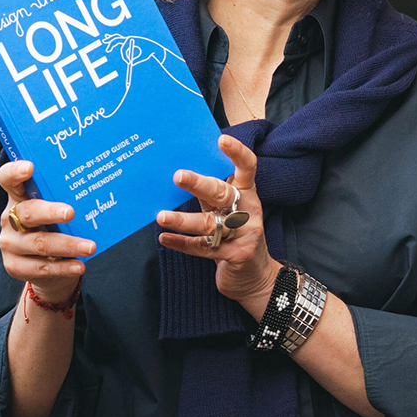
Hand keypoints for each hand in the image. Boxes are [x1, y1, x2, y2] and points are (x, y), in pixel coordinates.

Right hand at [0, 160, 93, 303]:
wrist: (48, 267)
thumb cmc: (56, 228)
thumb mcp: (57, 210)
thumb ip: (67, 198)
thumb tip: (104, 185)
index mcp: (18, 197)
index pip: (8, 179)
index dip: (15, 172)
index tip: (30, 167)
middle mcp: (10, 219)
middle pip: (27, 212)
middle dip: (50, 212)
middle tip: (71, 212)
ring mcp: (10, 244)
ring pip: (39, 243)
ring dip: (67, 245)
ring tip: (90, 246)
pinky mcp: (15, 266)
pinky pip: (41, 267)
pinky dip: (63, 267)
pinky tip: (79, 265)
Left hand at [157, 134, 279, 319]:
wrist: (255, 278)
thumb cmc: (236, 236)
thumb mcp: (227, 211)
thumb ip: (211, 194)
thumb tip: (179, 172)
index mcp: (247, 194)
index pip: (247, 168)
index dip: (237, 153)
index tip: (221, 139)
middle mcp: (248, 210)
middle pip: (222, 193)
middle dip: (199, 184)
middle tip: (177, 176)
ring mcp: (244, 234)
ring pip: (210, 224)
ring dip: (183, 220)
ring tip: (161, 217)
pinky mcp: (236, 255)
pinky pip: (204, 247)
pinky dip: (182, 243)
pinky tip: (165, 239)